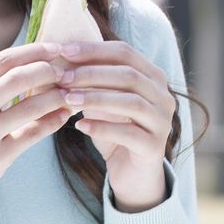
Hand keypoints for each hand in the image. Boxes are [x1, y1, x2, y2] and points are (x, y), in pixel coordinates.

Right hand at [0, 42, 72, 208]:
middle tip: (65, 71)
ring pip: (31, 105)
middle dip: (48, 70)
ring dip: (56, 96)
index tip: (54, 48)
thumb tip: (22, 63)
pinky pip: (33, 133)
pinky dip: (53, 121)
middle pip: (18, 78)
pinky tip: (63, 115)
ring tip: (70, 92)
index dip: (33, 51)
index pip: (2, 61)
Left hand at [56, 40, 175, 212]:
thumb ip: (93, 81)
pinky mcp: (154, 146)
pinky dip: (103, 128)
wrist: (134, 173)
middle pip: (129, 75)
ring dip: (97, 99)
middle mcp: (164, 96)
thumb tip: (60, 59)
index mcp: (154, 77)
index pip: (125, 53)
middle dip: (92, 74)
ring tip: (68, 99)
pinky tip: (80, 127)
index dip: (94, 50)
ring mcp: (162, 122)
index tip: (64, 51)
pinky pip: (128, 134)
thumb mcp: (105, 101)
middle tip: (63, 77)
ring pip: (132, 103)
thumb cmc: (116, 129)